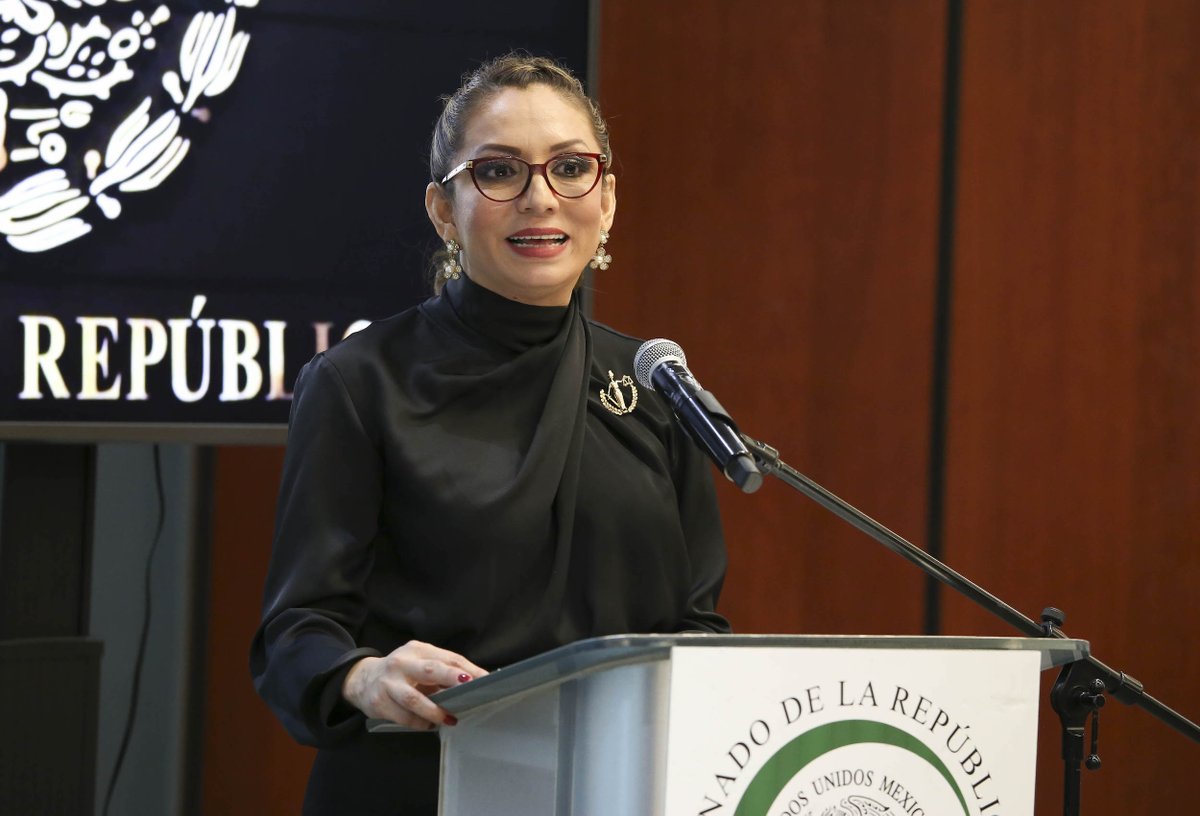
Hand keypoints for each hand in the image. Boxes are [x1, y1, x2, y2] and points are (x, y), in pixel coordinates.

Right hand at [342, 640, 487, 729]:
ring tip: (450, 718)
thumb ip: (445, 670)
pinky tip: (429, 725)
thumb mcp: (421, 663)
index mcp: (417, 649)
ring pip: (414, 699)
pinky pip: (404, 717)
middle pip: (430, 670)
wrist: (362, 680)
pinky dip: (420, 723)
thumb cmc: (402, 672)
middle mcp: (402, 663)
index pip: (448, 657)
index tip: (486, 679)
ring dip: (435, 711)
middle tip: (468, 689)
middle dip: (451, 679)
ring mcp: (389, 683)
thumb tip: (477, 681)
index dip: (468, 669)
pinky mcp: (379, 703)